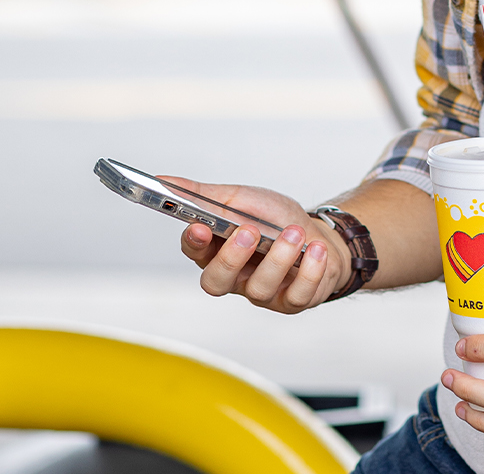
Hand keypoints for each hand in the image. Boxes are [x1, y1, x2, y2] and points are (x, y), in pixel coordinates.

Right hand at [165, 177, 347, 313]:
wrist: (319, 235)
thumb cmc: (274, 219)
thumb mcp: (240, 199)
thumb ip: (204, 195)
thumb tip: (164, 181)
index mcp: (216, 250)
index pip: (194, 251)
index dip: (194, 242)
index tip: (201, 227)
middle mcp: (234, 276)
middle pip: (217, 281)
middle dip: (232, 257)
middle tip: (249, 231)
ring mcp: (262, 292)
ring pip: (259, 288)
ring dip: (279, 257)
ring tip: (294, 232)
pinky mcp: (291, 301)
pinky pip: (296, 295)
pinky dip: (309, 270)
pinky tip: (315, 249)